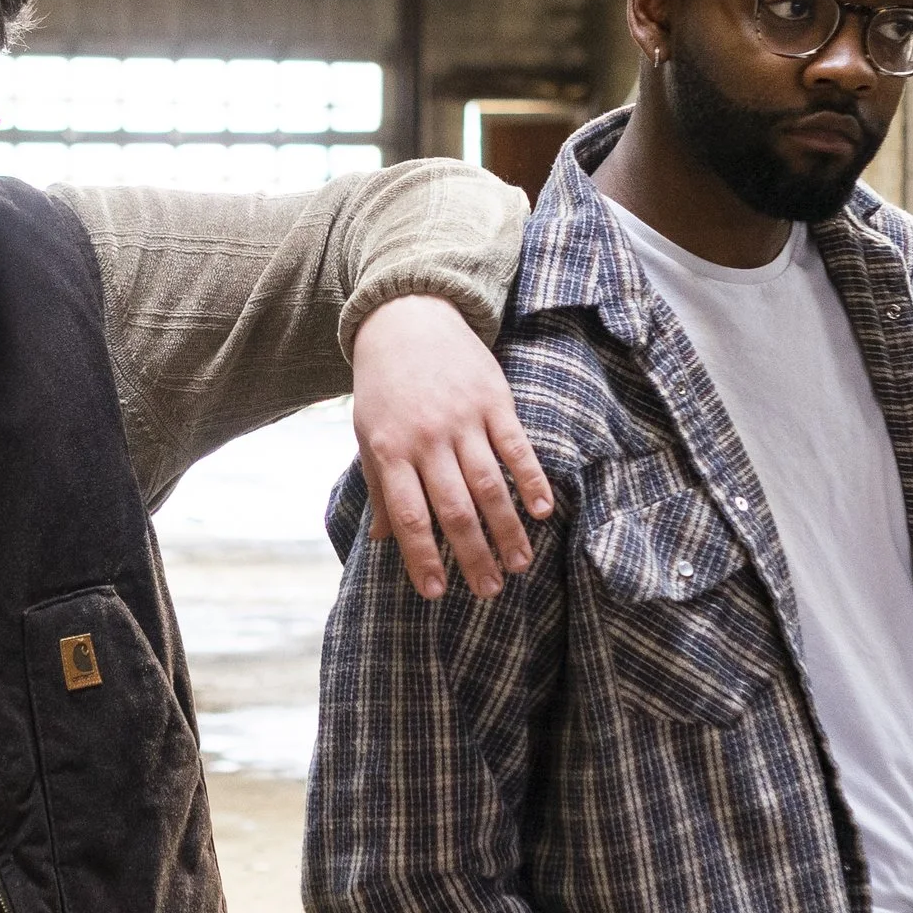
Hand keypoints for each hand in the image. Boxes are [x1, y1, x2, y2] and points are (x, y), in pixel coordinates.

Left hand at [349, 294, 552, 600]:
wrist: (407, 320)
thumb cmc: (384, 387)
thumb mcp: (369, 435)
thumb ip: (380, 487)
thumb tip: (382, 541)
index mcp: (390, 451)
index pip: (409, 516)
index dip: (423, 557)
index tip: (436, 593)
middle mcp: (427, 439)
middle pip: (454, 509)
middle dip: (473, 555)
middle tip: (490, 591)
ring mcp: (463, 420)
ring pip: (489, 485)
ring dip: (507, 530)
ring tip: (520, 564)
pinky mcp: (494, 401)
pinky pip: (517, 448)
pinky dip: (531, 480)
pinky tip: (543, 512)